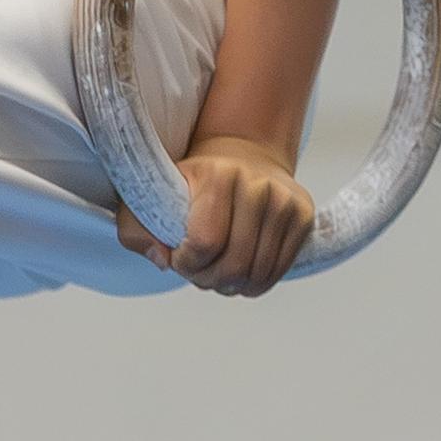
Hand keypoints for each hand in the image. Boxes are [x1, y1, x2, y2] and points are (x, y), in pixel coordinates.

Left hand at [114, 134, 314, 298]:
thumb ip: (137, 230)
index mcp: (218, 175)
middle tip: (196, 272)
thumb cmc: (192, 181)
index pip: (205, 242)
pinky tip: (238, 273)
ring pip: (256, 274)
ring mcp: (285, 201)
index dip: (186, 262)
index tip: (177, 256)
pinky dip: (254, 284)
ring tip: (215, 274)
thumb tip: (162, 261)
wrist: (242, 154)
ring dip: (230, 286)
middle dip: (207, 280)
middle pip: (233, 265)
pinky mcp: (303, 216)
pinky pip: (278, 272)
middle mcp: (258, 185)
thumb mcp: (153, 194)